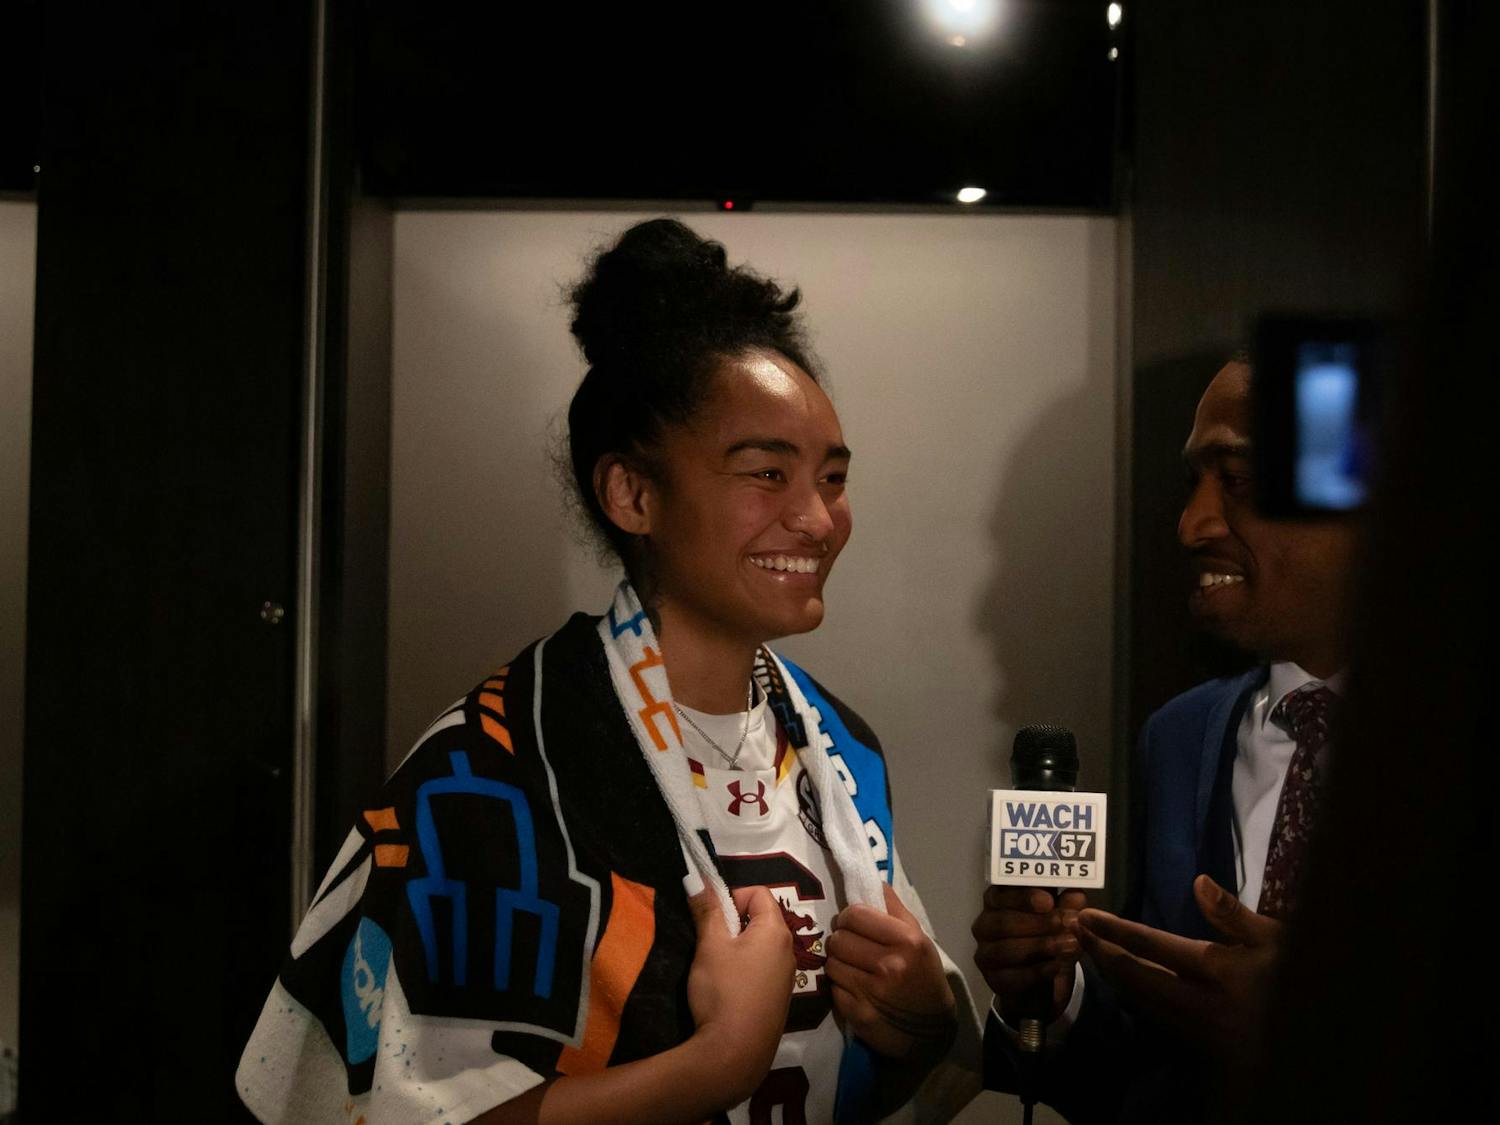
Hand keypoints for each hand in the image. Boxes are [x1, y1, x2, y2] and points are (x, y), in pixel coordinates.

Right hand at [686, 886, 793, 1102]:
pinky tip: (728, 991)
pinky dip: (746, 970)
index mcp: (776, 931)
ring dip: (739, 948)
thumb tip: (698, 879)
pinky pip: (763, 970)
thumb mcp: (710, 945)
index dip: (732, 896)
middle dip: (734, 923)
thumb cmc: (722, 991)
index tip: (712, 918)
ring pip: (761, 946)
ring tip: (717, 968)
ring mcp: (787, 978)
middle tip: (711, 943)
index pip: (759, 892)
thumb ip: (707, 910)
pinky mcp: (779, 1000)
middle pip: (762, 919)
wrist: (734, 1054)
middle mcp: (789, 951)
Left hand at [825, 884, 956, 1059]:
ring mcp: (871, 991)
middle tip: (853, 946)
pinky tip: (854, 987)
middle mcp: (888, 965)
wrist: (931, 1029)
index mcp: (906, 940)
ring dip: (838, 963)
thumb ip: (894, 908)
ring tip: (853, 966)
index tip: (855, 924)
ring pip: (831, 962)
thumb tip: (871, 881)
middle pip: (838, 938)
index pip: (855, 914)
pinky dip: (840, 987)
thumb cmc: (923, 974)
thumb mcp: (919, 938)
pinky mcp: (858, 1014)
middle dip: (842, 939)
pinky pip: (832, 988)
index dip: (850, 917)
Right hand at [971, 885, 1085, 1023]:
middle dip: (1038, 923)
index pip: (1001, 893)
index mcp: (996, 900)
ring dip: (1041, 946)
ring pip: (1006, 949)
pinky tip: (1056, 966)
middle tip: (1068, 924)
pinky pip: (1012, 976)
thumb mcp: (1060, 914)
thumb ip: (1067, 903)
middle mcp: (985, 924)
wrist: (1039, 974)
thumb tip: (1076, 892)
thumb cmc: (1045, 933)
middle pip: (1003, 922)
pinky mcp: (993, 978)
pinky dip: (1037, 971)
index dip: (1023, 897)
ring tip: (1070, 945)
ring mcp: (986, 952)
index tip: (1049, 901)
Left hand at [1075, 874, 1282, 1055]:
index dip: (1115, 930)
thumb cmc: (1299, 979)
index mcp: (1216, 971)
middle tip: (1076, 931)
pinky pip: (1155, 1017)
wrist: (1317, 1041)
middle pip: (1134, 976)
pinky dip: (1133, 996)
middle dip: (1102, 953)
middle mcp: (1198, 1002)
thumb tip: (1198, 882)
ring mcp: (1196, 1029)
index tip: (1087, 916)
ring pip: (1140, 1000)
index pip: (1151, 946)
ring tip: (1090, 951)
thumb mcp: (1276, 939)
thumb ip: (1233, 914)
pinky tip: (1124, 983)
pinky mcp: (1200, 1046)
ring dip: (1112, 976)